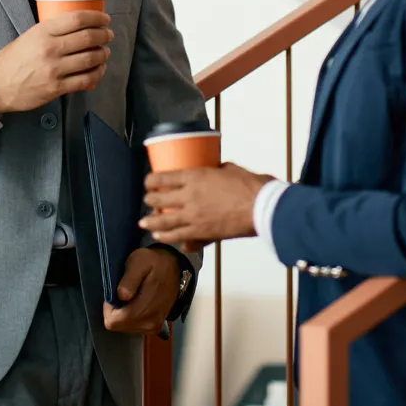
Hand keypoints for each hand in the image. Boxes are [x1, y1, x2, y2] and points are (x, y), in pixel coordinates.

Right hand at [0, 11, 112, 113]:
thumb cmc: (12, 59)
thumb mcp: (29, 35)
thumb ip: (51, 30)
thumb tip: (77, 26)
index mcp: (43, 32)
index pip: (77, 19)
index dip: (96, 17)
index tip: (104, 18)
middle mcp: (50, 49)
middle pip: (88, 37)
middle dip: (104, 35)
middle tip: (108, 35)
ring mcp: (54, 69)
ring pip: (90, 58)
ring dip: (103, 54)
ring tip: (105, 52)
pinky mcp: (56, 88)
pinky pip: (85, 80)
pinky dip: (97, 74)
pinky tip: (99, 69)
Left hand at [103, 247, 180, 334]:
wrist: (174, 267)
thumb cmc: (154, 262)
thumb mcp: (138, 261)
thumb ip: (130, 279)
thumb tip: (122, 296)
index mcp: (144, 310)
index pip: (113, 321)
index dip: (108, 307)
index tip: (114, 292)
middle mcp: (150, 324)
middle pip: (118, 326)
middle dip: (116, 310)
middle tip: (124, 291)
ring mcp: (153, 327)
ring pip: (125, 327)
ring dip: (124, 313)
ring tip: (132, 295)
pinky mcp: (155, 326)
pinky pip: (134, 326)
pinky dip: (131, 315)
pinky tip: (137, 301)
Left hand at [141, 163, 271, 245]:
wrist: (261, 208)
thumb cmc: (249, 186)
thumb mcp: (229, 169)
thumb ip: (216, 170)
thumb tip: (214, 171)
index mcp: (195, 177)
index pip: (164, 178)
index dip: (151, 181)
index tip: (148, 181)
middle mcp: (189, 197)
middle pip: (160, 199)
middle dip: (150, 200)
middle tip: (147, 200)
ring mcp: (194, 217)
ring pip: (165, 221)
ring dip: (152, 222)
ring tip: (144, 223)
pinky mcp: (202, 233)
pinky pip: (179, 236)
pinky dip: (169, 237)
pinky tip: (163, 237)